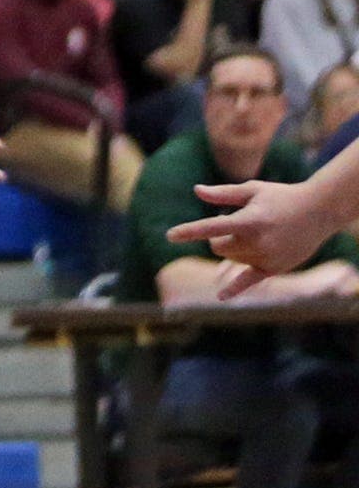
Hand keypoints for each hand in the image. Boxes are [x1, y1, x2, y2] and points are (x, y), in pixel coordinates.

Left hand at [170, 177, 339, 294]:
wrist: (318, 212)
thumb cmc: (281, 196)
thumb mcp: (252, 189)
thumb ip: (223, 193)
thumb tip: (196, 191)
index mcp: (249, 220)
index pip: (212, 227)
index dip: (189, 231)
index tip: (169, 236)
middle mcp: (257, 242)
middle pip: (219, 247)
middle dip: (218, 238)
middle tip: (235, 224)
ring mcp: (267, 257)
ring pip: (231, 259)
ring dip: (231, 248)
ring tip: (254, 232)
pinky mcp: (275, 268)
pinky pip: (249, 281)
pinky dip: (234, 289)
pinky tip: (220, 298)